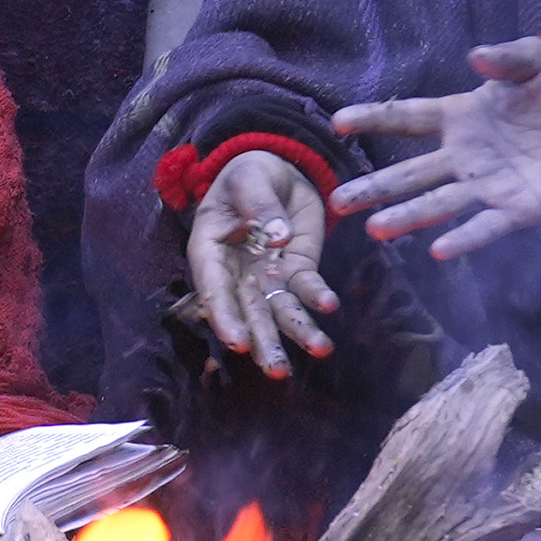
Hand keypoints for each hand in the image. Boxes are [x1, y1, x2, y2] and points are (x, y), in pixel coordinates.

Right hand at [187, 150, 341, 376]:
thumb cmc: (248, 175)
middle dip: (263, 342)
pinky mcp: (295, 269)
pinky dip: (318, 297)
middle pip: (247, 312)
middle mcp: (236, 273)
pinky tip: (330, 305)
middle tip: (277, 371)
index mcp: (210, 250)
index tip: (237, 343)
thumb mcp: (249, 179)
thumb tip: (276, 238)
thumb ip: (260, 205)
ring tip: (320, 349)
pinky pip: (306, 288)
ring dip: (298, 333)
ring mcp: (266, 275)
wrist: (276, 170)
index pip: (213, 289)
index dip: (223, 317)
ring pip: (279, 310)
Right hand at [329, 40, 540, 260]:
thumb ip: (506, 57)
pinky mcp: (516, 210)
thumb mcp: (537, 61)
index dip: (374, 119)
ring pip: (437, 204)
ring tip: (374, 228)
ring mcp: (487, 186)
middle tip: (338, 201)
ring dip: (406, 216)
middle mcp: (465, 156)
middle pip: (410, 173)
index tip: (338, 124)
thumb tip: (475, 56)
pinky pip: (484, 227)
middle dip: (374, 186)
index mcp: (461, 117)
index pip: (408, 118)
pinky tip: (439, 251)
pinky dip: (464, 238)